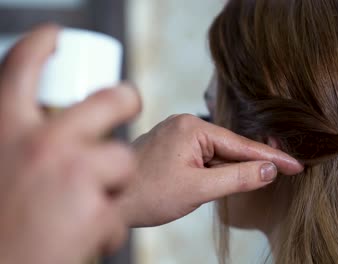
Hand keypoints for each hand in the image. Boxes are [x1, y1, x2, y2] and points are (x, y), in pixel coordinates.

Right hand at [0, 25, 140, 263]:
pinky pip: (117, 208)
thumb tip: (39, 122)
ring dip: (111, 180)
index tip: (53, 37)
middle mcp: (43, 144)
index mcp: (4, 129)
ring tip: (80, 205)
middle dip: (124, 99)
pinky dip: (104, 223)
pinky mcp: (99, 213)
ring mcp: (76, 176)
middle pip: (107, 101)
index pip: (22, 67)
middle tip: (127, 102)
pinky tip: (78, 235)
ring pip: (122, 160)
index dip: (39, 45)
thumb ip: (15, 140)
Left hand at [120, 114, 302, 226]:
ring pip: (218, 153)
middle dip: (254, 162)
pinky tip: (224, 180)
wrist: (110, 200)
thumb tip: (269, 170)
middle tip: (287, 170)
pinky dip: (217, 169)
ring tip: (256, 178)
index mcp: (192, 128)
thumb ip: (236, 178)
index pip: (241, 144)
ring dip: (233, 168)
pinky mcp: (173, 146)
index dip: (271, 157)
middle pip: (231, 146)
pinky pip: (204, 156)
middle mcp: (185, 124)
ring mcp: (178, 134)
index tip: (296, 165)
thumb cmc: (147, 194)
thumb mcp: (197, 189)